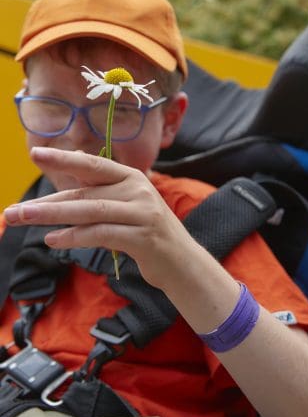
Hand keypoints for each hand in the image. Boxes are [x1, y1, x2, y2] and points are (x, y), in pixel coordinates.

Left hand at [4, 147, 193, 288]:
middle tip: (14, 210)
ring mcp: (142, 213)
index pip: (93, 166)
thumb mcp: (127, 207)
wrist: (182, 261)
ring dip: (53, 217)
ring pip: (90, 212)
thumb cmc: (147, 233)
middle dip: (47, 202)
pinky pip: (101, 234)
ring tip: (23, 220)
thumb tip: (68, 179)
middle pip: (85, 193)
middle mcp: (138, 190)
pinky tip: (53, 240)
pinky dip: (74, 237)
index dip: (64, 159)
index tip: (36, 154)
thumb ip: (101, 193)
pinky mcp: (143, 237)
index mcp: (133, 177)